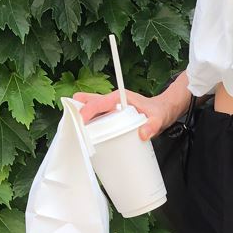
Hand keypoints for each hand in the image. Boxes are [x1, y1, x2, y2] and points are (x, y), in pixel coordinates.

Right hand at [72, 76, 187, 145]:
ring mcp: (114, 109)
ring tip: (70, 125)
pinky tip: (85, 134)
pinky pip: (101, 119)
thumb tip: (143, 135)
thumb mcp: (159, 119)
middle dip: (79, 107)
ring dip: (83, 116)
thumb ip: (152, 126)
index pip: (101, 102)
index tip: (81, 118)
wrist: (166, 111)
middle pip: (92, 103)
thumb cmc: (160, 112)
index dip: (89, 109)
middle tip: (66, 114)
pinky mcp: (115, 117)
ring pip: (95, 111)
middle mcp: (115, 102)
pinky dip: (92, 124)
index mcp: (121, 98)